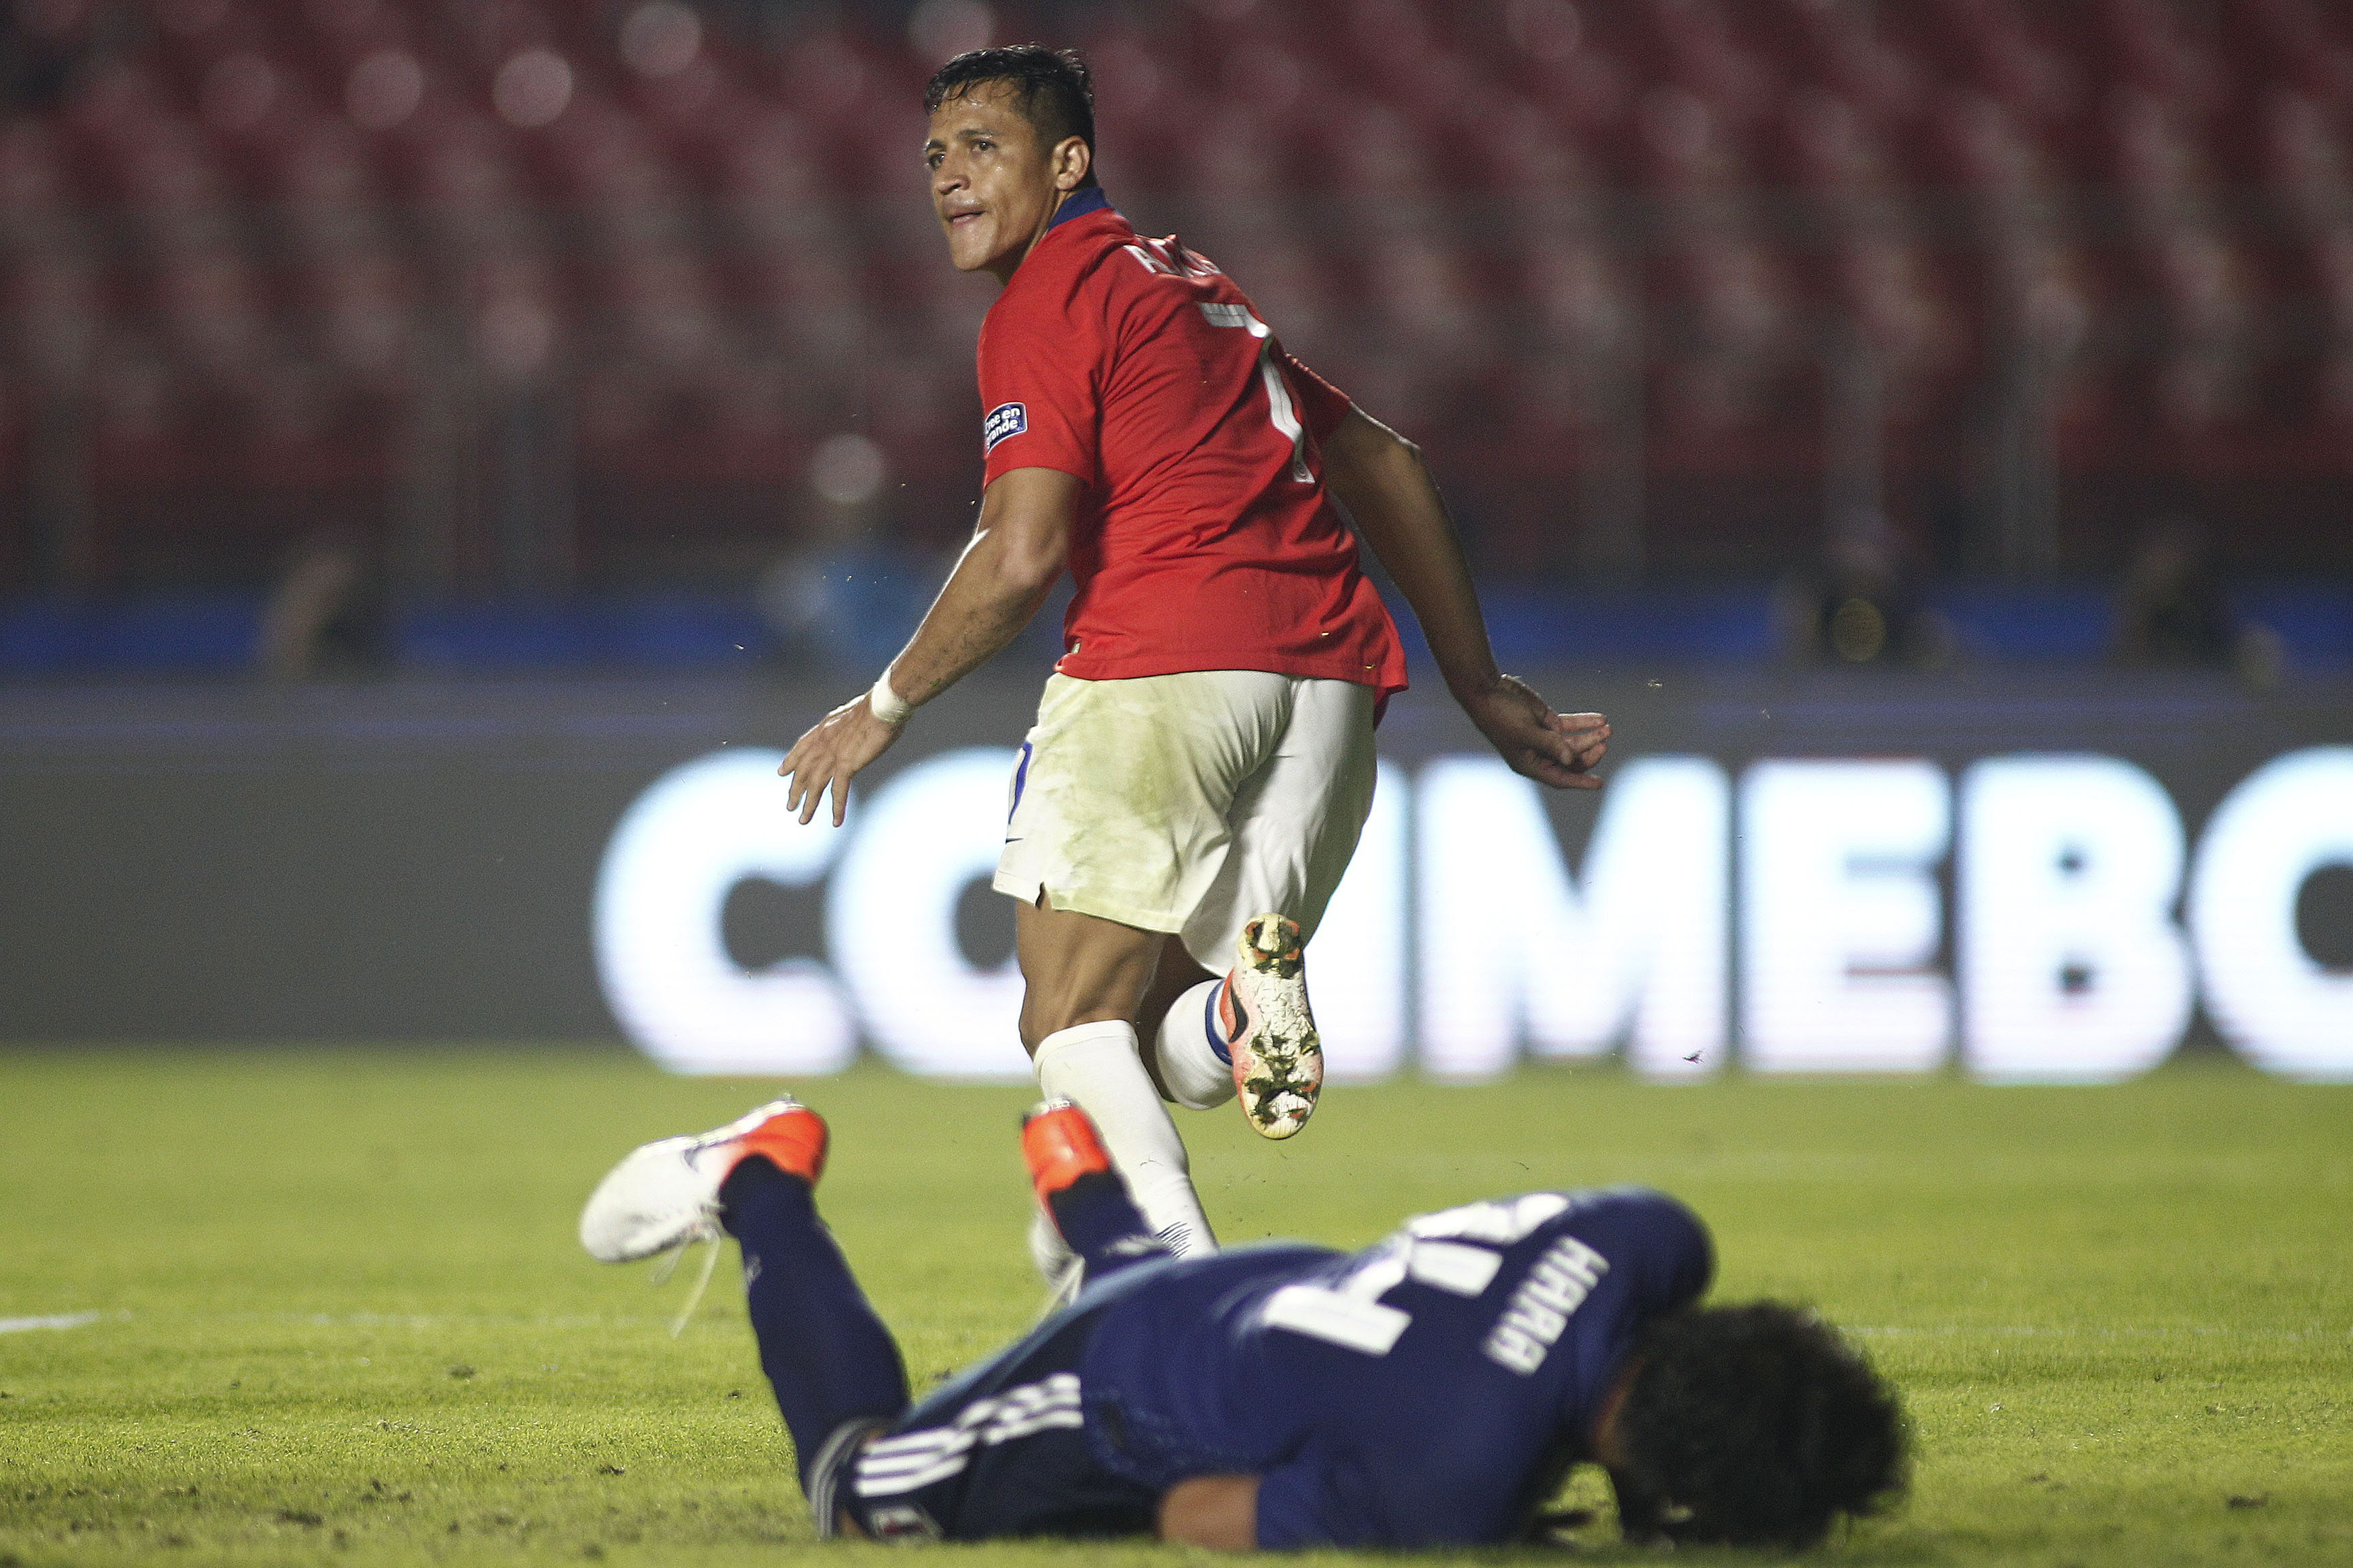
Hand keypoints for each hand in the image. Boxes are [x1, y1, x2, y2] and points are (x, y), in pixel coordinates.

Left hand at [778, 694, 903, 825]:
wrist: (882, 707)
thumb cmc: (875, 707)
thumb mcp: (852, 715)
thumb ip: (845, 727)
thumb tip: (849, 734)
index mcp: (824, 728)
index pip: (801, 747)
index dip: (790, 761)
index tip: (783, 772)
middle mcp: (823, 742)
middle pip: (803, 771)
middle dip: (796, 790)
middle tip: (790, 806)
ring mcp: (833, 755)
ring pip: (815, 785)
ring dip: (809, 805)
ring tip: (803, 820)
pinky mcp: (847, 765)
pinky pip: (839, 792)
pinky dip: (837, 808)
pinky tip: (835, 822)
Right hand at [1460, 675, 1608, 789]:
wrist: (1488, 690)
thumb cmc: (1500, 716)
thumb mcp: (1526, 732)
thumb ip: (1550, 744)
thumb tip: (1571, 759)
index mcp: (1529, 764)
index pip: (1559, 778)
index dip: (1580, 782)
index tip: (1599, 784)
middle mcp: (1538, 754)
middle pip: (1570, 761)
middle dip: (1588, 754)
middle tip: (1603, 744)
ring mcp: (1544, 737)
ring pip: (1573, 742)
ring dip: (1590, 736)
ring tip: (1607, 729)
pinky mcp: (1546, 721)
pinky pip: (1571, 725)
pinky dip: (1585, 722)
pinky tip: (1600, 719)